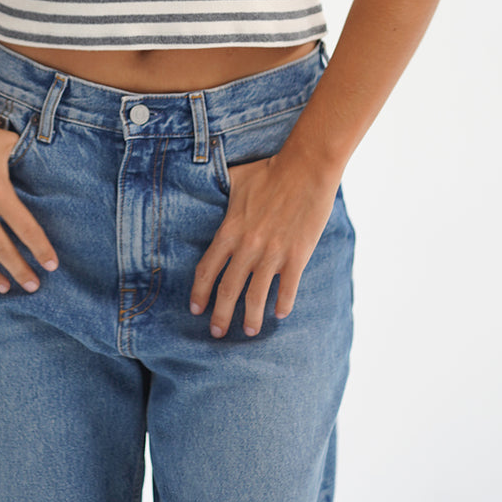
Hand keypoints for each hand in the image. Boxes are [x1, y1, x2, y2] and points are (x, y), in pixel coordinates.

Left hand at [189, 152, 338, 337]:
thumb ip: (219, 191)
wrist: (305, 168)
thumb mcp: (235, 179)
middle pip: (228, 290)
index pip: (207, 269)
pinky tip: (280, 314)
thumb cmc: (269, 170)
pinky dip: (283, 304)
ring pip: (256, 296)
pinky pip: (288, 289)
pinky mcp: (296, 255)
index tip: (196, 308)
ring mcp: (273, 253)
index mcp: (230, 230)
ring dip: (251, 318)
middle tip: (217, 333)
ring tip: (249, 332)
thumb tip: (202, 185)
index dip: (199, 292)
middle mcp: (248, 246)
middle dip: (220, 316)